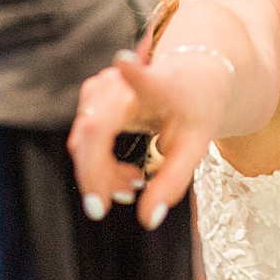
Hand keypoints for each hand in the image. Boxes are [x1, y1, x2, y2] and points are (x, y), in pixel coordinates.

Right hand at [68, 49, 223, 229]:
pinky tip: (126, 175)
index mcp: (160, 88)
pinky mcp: (91, 97)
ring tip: (135, 184)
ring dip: (101, 173)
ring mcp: (102, 86)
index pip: (144, 79)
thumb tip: (148, 220)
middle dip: (98, 174)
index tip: (124, 59)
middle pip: (93, 132)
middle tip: (124, 200)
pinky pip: (83, 140)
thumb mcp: (195, 149)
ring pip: (83, 140)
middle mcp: (123, 81)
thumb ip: (173, 183)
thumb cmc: (195, 112)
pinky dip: (98, 164)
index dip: (132, 72)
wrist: (192, 80)